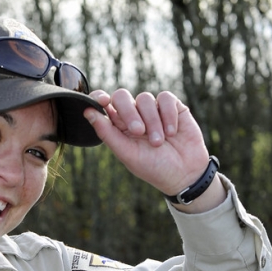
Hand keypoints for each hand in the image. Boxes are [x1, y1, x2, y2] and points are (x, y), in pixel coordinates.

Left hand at [84, 89, 225, 211]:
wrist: (184, 173)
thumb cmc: (153, 168)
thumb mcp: (127, 153)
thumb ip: (107, 133)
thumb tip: (87, 111)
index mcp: (118, 127)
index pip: (103, 104)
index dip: (100, 98)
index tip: (103, 101)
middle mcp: (133, 116)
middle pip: (122, 97)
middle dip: (129, 113)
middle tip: (138, 132)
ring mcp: (152, 110)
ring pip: (145, 99)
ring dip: (152, 121)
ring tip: (159, 142)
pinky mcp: (172, 106)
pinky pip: (165, 98)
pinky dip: (168, 115)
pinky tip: (172, 132)